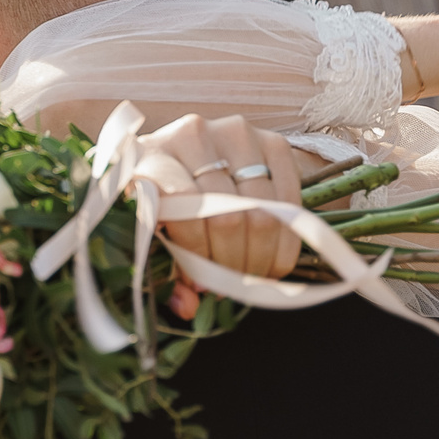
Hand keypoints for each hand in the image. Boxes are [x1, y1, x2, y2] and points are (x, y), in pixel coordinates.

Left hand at [136, 114, 313, 281]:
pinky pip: (290, 200)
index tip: (200, 285)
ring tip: (250, 276)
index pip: (186, 210)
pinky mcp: (273, 141)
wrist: (179, 153)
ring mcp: (236, 133)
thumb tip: (189, 306)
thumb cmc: (157, 199)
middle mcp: (193, 135)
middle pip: (228, 217)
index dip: (197, 255)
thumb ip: (164, 269)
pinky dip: (287, 240)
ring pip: (263, 211)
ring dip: (261, 256)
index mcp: (150, 156)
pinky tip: (273, 261)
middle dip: (232, 264)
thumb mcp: (148, 232)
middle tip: (229, 286)